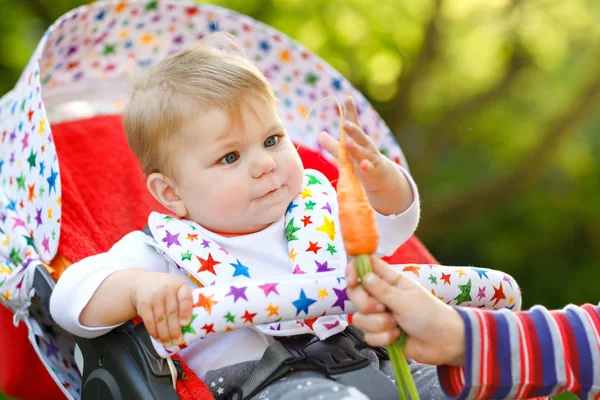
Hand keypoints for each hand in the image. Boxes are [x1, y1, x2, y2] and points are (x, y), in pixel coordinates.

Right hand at [130, 271, 192, 346]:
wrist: (142, 283)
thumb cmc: (167, 288)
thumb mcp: (178, 287)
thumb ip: (188, 298)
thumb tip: (204, 315)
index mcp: (180, 285)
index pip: (185, 298)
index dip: (186, 311)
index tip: (185, 324)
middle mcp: (166, 289)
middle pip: (172, 313)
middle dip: (175, 330)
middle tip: (178, 341)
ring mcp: (154, 297)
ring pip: (160, 319)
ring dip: (165, 334)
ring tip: (169, 343)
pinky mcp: (143, 305)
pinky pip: (149, 321)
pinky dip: (154, 332)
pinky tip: (158, 339)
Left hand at [318, 96, 413, 214]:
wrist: (382, 179)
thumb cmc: (363, 164)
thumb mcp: (347, 155)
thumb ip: (334, 146)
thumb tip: (320, 134)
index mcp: (358, 141)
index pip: (354, 125)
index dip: (351, 112)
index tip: (348, 98)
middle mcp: (366, 147)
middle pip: (359, 137)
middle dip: (353, 130)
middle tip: (344, 123)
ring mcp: (371, 159)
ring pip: (363, 153)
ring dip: (356, 148)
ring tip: (348, 143)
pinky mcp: (374, 172)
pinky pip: (370, 170)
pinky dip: (366, 167)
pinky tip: (363, 165)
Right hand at [346, 257, 465, 365]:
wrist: (444, 342)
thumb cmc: (430, 315)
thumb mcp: (406, 300)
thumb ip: (382, 289)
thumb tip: (364, 276)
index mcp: (389, 281)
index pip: (365, 267)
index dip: (354, 271)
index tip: (353, 281)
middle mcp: (382, 296)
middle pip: (356, 294)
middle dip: (366, 305)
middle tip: (383, 309)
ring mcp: (380, 315)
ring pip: (360, 318)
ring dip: (378, 324)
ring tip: (396, 325)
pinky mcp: (380, 333)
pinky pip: (367, 336)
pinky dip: (382, 338)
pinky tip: (397, 336)